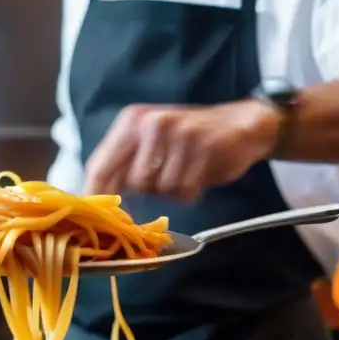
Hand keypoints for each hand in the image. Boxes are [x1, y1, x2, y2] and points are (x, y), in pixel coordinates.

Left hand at [83, 100, 281, 200]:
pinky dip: (192, 191)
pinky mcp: (202, 147)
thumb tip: (96, 200)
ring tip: (188, 169)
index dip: (95, 195)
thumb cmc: (189, 140)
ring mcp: (177, 133)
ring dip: (175, 190)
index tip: (95, 218)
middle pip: (134, 182)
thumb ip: (123, 165)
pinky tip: (201, 172)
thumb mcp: (150, 143)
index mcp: (130, 121)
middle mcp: (150, 123)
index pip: (100, 166)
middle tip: (170, 172)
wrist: (243, 124)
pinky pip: (185, 191)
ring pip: (161, 189)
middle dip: (150, 188)